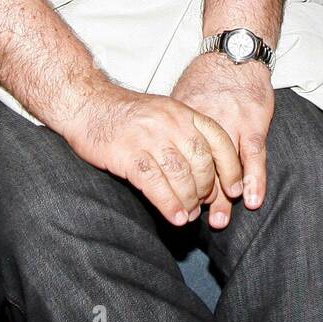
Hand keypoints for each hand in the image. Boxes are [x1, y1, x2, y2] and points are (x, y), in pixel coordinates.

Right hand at [62, 86, 243, 229]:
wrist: (88, 104)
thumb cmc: (126, 115)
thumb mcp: (164, 114)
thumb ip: (186, 135)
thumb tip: (207, 173)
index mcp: (184, 113)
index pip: (218, 141)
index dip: (230, 169)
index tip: (235, 189)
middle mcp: (170, 123)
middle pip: (202, 161)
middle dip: (207, 188)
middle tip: (202, 204)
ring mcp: (149, 137)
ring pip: (181, 175)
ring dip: (188, 200)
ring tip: (188, 215)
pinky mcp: (127, 153)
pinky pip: (155, 183)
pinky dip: (168, 204)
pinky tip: (175, 217)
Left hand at [172, 51, 274, 227]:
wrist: (234, 54)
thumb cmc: (206, 79)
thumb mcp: (179, 100)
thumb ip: (169, 128)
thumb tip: (150, 153)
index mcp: (183, 119)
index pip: (175, 158)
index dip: (171, 183)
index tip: (168, 204)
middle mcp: (204, 122)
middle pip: (198, 166)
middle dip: (195, 197)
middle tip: (190, 219)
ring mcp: (231, 122)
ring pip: (225, 165)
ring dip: (222, 196)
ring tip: (219, 220)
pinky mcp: (254, 122)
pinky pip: (254, 155)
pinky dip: (253, 178)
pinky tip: (251, 199)